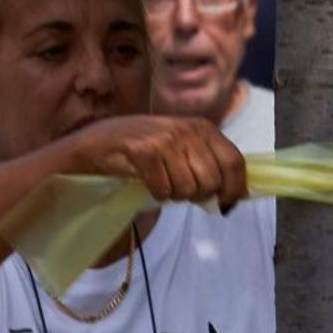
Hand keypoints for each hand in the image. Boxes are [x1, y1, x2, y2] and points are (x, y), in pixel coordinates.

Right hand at [68, 115, 246, 210]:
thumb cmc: (142, 148)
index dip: (234, 189)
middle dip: (198, 195)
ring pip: (187, 189)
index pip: (234, 162)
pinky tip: (148, 183)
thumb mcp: (181, 147)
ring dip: (174, 195)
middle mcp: (188, 130)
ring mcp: (166, 139)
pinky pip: (163, 190)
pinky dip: (157, 194)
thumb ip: (207, 162)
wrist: (98, 143)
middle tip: (181, 192)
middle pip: (212, 181)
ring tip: (162, 183)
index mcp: (203, 127)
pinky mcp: (145, 151)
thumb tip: (232, 194)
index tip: (226, 205)